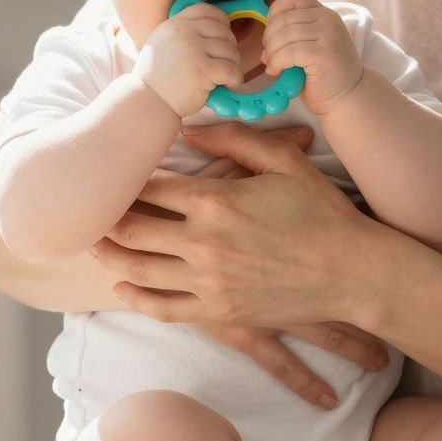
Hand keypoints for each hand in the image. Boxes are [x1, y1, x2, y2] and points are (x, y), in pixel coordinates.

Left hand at [104, 120, 381, 330]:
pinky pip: (164, 309)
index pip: (151, 187)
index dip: (126, 180)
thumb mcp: (284, 161)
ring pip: (139, 271)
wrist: (353, 272)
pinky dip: (137, 298)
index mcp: (216, 202)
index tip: (113, 176)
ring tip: (93, 246)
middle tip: (88, 211)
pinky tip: (123, 288)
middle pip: (132, 229)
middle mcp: (204, 244)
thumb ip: (234, 138)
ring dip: (110, 257)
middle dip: (106, 218)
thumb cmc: (322, 212)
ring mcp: (209, 283)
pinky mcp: (219, 313)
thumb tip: (189, 128)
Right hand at [136, 2, 241, 118]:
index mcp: (174, 24)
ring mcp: (193, 49)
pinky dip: (235, 79)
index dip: (222, 23)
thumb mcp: (162, 45)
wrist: (148, 102)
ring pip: (231, 51)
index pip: (206, 11)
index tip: (224, 38)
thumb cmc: (157, 80)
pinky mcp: (203, 69)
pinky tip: (229, 86)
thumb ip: (182, 34)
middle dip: (230, 50)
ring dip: (234, 66)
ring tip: (225, 79)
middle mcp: (183, 31)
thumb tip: (214, 30)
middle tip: (225, 66)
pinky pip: (232, 69)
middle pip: (223, 32)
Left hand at [262, 0, 363, 114]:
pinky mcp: (324, 53)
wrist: (347, 98)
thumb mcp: (309, 44)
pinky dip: (276, 62)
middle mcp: (329, 19)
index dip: (275, 14)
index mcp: (325, 13)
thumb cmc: (323, 74)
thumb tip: (264, 30)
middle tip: (267, 56)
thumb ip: (293, 32)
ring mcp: (329, 35)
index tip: (271, 35)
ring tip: (271, 65)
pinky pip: (289, 52)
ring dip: (271, 52)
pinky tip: (276, 72)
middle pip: (285, 19)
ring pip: (285, 35)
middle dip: (269, 38)